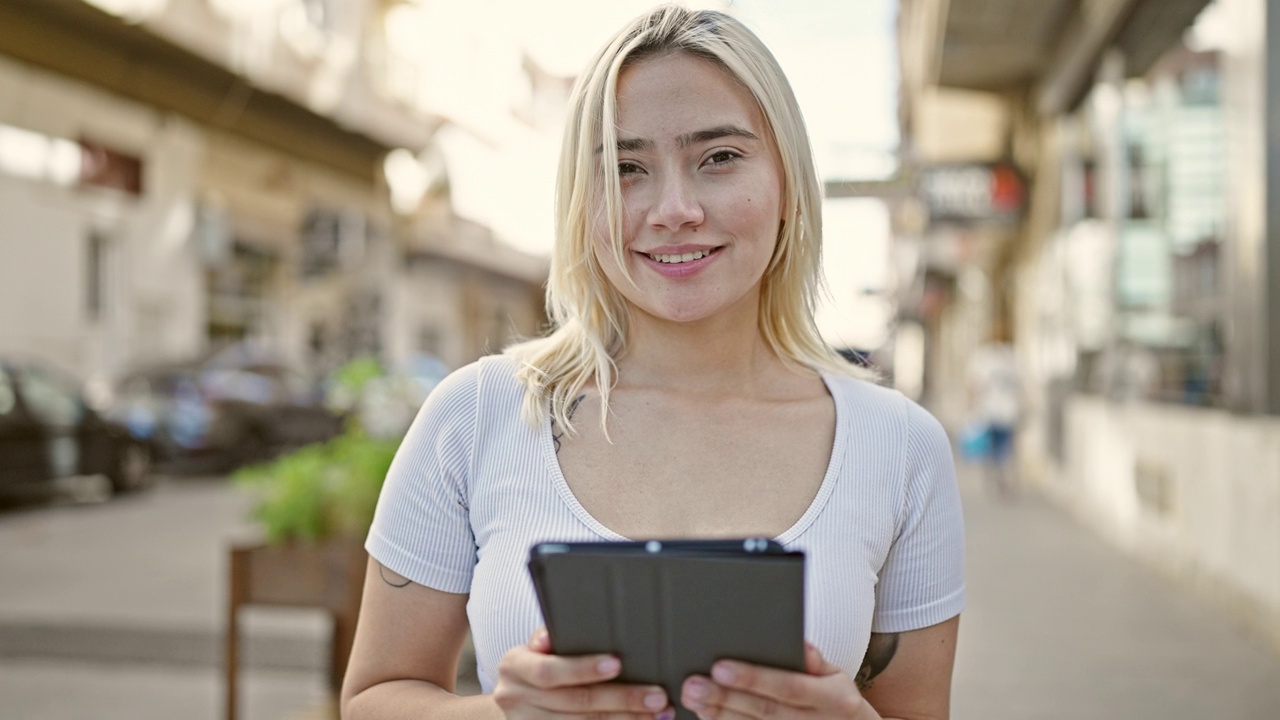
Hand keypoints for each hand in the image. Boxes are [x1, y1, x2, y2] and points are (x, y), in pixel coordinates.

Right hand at [493, 628, 674, 719]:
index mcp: (515, 667)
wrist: (509, 703)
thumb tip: (552, 635)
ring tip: (657, 714)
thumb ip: (548, 639)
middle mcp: (516, 699)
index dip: (583, 668)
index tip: (617, 664)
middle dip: (620, 699)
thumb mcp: (533, 648)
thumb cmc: (532, 666)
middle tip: (655, 696)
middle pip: (575, 702)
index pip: (549, 670)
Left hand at [680, 642, 873, 719]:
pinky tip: (707, 717)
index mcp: (832, 698)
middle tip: (693, 684)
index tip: (720, 668)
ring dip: (720, 715)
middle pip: (765, 710)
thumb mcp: (838, 677)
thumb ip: (816, 661)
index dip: (754, 678)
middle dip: (726, 697)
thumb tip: (799, 644)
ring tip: (693, 699)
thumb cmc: (838, 701)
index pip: (788, 686)